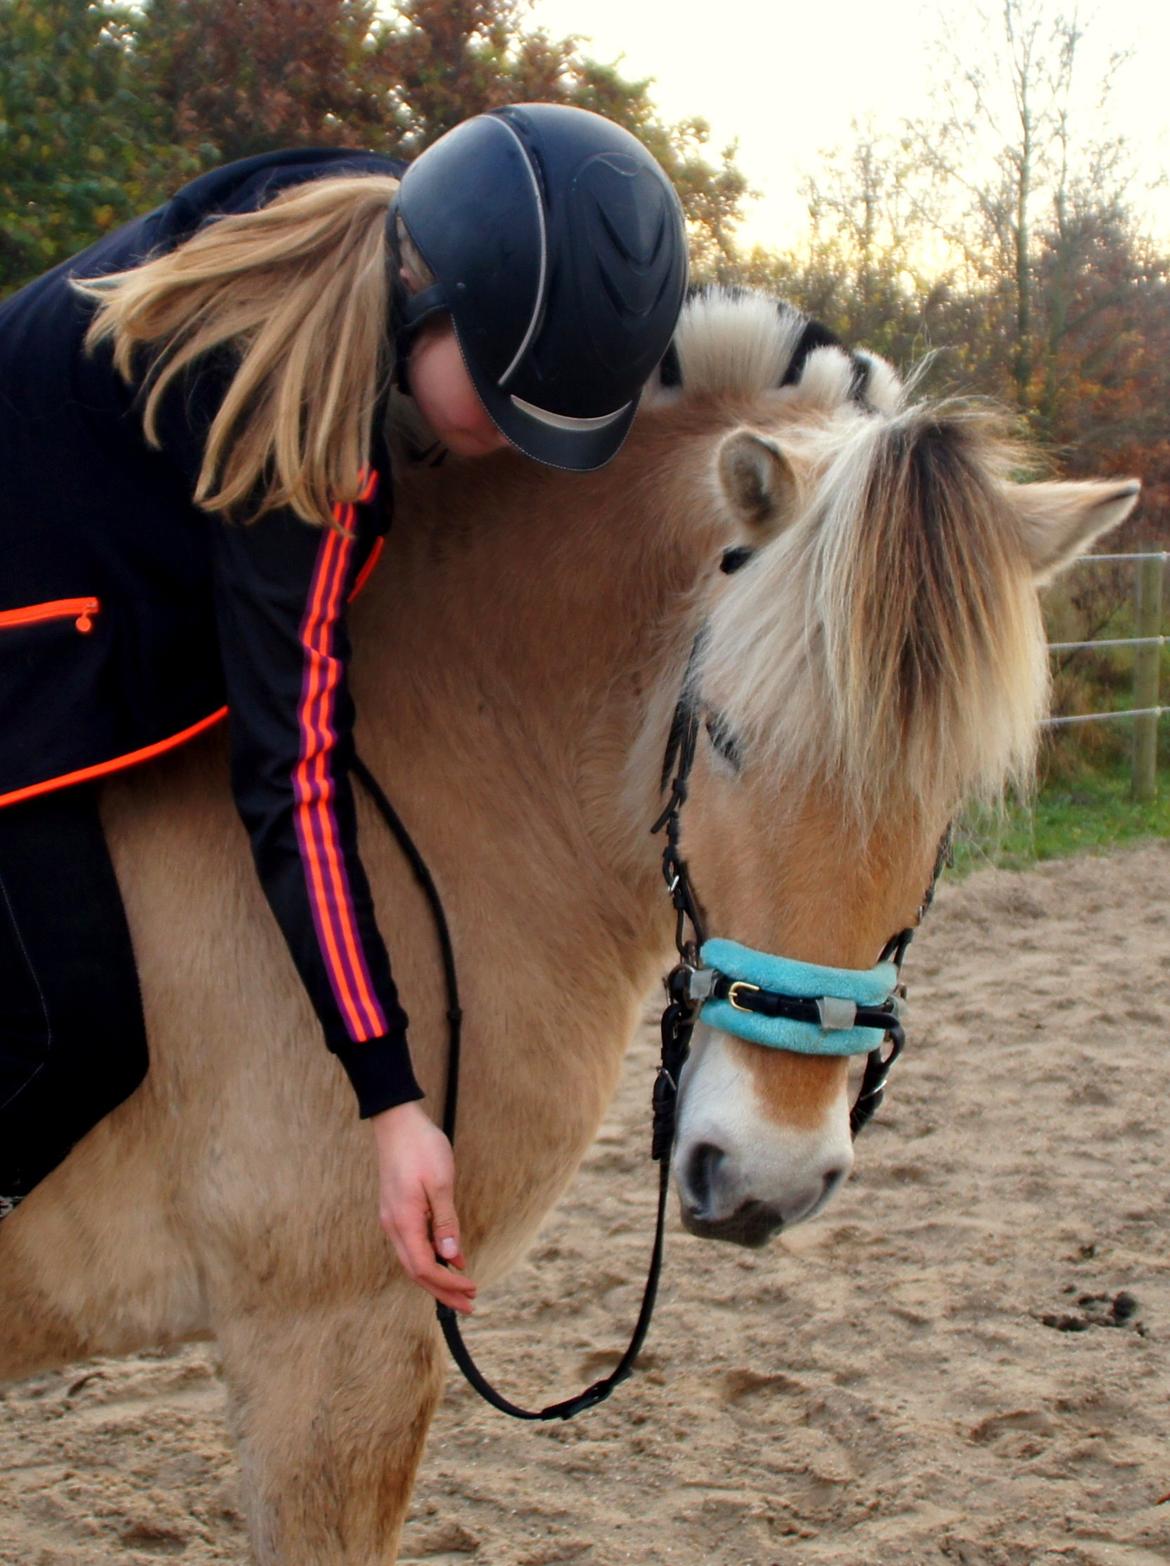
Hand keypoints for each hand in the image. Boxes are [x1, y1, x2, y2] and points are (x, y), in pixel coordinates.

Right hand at [371, 1101, 476, 1313]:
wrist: (397, 1121)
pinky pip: (413, 1243)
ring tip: (461, 1287)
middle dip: (442, 1291)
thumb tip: (452, 1255)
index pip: (425, 1268)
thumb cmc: (421, 1147)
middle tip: (469, 1304)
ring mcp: (392, 1218)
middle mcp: (393, 1225)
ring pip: (413, 1259)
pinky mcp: (397, 1210)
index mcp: (403, 1222)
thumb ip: (445, 1221)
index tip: (471, 1290)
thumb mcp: (440, 1183)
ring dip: (436, 1276)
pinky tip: (449, 1257)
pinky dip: (431, 1256)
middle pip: (417, 1271)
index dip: (448, 1284)